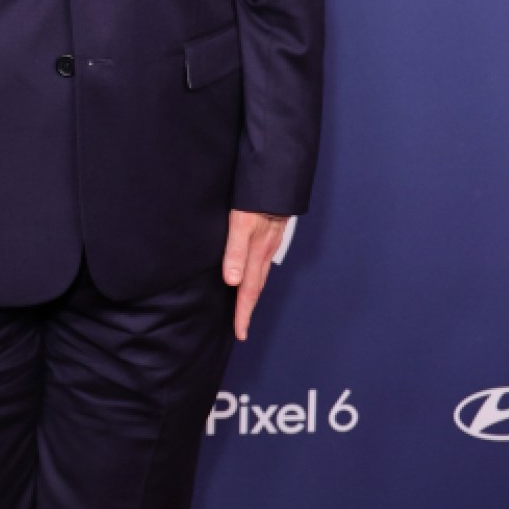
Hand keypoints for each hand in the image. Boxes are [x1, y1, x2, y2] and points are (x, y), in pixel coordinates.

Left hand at [222, 209, 288, 342]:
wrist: (276, 175)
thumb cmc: (257, 197)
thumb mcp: (241, 222)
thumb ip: (235, 251)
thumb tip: (231, 282)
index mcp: (257, 253)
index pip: (248, 291)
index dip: (243, 313)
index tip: (240, 333)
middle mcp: (265, 251)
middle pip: (256, 287)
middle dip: (248, 308)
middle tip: (241, 327)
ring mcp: (270, 242)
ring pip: (259, 274)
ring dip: (252, 292)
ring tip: (244, 305)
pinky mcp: (270, 232)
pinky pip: (262, 260)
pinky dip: (256, 274)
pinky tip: (251, 271)